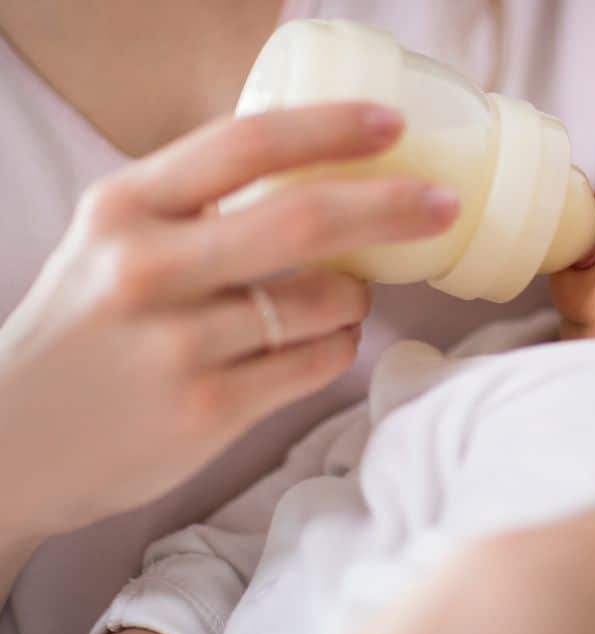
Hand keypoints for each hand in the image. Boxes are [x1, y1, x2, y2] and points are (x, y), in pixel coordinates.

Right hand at [0, 102, 458, 538]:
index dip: (331, 128)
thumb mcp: (112, 242)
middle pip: (304, 220)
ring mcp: (178, 345)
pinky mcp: (208, 409)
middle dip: (392, 206)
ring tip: (348, 295)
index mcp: (125, 207)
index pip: (245, 143)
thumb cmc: (86, 329)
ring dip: (358, 293)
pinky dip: (341, 344)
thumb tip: (316, 168)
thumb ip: (194, 205)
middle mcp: (147, 268)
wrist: (15, 441)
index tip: (393, 124)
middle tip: (443, 203)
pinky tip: (328, 339)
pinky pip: (317, 362)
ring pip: (323, 301)